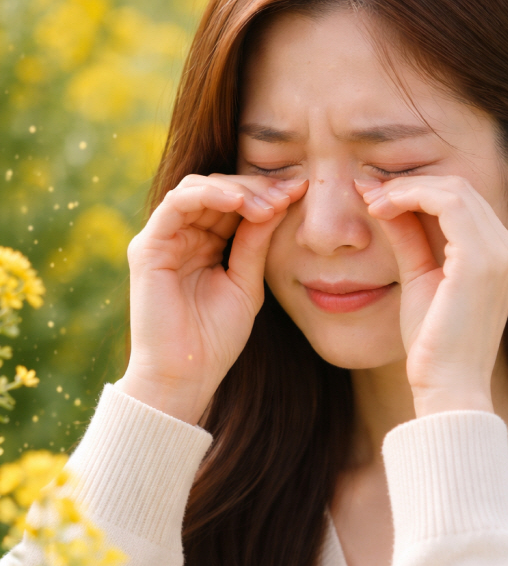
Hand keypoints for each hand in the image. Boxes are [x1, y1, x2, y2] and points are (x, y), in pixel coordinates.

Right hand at [121, 173, 306, 423]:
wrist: (186, 376)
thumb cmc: (215, 339)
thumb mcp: (247, 283)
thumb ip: (256, 243)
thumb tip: (278, 202)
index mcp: (205, 244)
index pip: (233, 203)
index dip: (266, 195)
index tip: (301, 193)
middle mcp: (181, 236)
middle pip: (217, 189)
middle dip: (255, 189)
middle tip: (288, 196)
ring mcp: (162, 239)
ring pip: (197, 189)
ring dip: (236, 191)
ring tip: (267, 204)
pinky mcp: (147, 247)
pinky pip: (176, 204)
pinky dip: (208, 196)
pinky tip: (238, 203)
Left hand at [357, 176, 507, 417]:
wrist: (447, 387)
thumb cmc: (433, 345)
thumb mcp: (419, 278)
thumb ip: (409, 238)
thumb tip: (383, 201)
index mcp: (500, 255)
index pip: (462, 201)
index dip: (418, 190)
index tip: (376, 197)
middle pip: (460, 188)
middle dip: (410, 184)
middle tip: (369, 193)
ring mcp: (500, 253)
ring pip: (454, 189)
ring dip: (407, 188)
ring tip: (373, 201)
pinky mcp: (480, 260)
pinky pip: (448, 203)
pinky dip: (412, 196)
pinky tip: (382, 209)